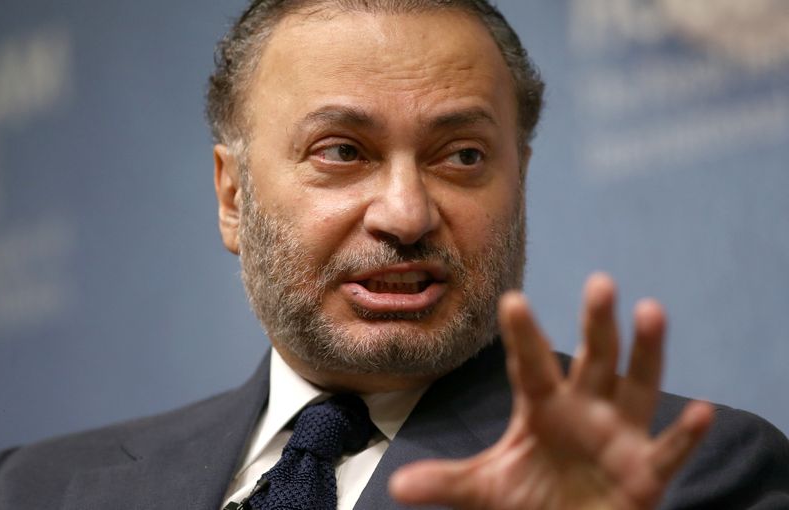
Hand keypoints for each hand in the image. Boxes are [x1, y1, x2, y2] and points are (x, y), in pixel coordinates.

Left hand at [389, 273, 713, 509]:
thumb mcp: (486, 488)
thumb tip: (396, 487)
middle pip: (594, 360)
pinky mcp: (646, 472)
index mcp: (543, 406)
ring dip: (646, 353)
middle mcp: (585, 410)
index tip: (510, 299)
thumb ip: (447, 482)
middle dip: (597, 325)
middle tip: (599, 283)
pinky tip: (704, 411)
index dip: (522, 336)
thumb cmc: (532, 499)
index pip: (530, 366)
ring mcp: (619, 436)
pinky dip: (685, 435)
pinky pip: (669, 450)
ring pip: (637, 388)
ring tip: (651, 311)